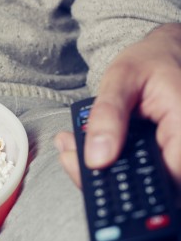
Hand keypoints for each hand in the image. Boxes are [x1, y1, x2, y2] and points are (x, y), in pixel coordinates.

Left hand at [55, 23, 180, 188]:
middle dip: (103, 177)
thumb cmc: (150, 62)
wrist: (162, 54)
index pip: (165, 180)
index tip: (91, 172)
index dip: (126, 186)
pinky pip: (133, 168)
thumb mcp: (122, 77)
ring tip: (72, 147)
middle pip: (149, 186)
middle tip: (70, 156)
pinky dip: (107, 160)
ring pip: (138, 181)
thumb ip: (108, 115)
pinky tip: (83, 146)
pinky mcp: (160, 154)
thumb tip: (97, 157)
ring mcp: (171, 153)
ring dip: (102, 170)